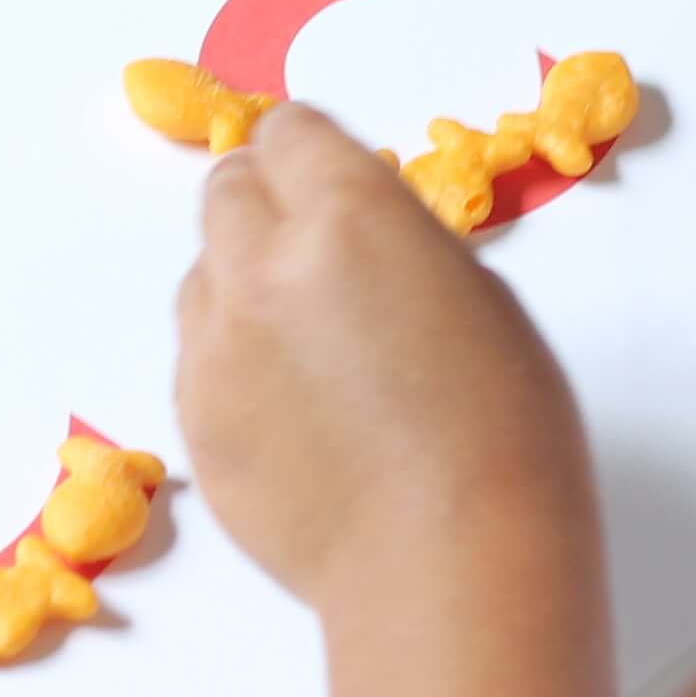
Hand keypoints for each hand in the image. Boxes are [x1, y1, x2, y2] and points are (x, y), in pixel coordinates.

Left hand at [174, 105, 592, 603]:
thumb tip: (355, 232)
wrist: (449, 563)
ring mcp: (215, 345)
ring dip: (244, 284)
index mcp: (348, 214)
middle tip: (317, 257)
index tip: (334, 184)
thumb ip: (395, 241)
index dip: (314, 156)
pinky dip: (233, 360)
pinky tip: (295, 409)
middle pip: (228, 190)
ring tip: (313, 347)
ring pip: (203, 273)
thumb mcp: (478, 295)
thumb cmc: (502, 432)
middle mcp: (262, 265)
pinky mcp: (193, 416)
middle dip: (269, 206)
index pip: (289, 132)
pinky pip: (196, 354)